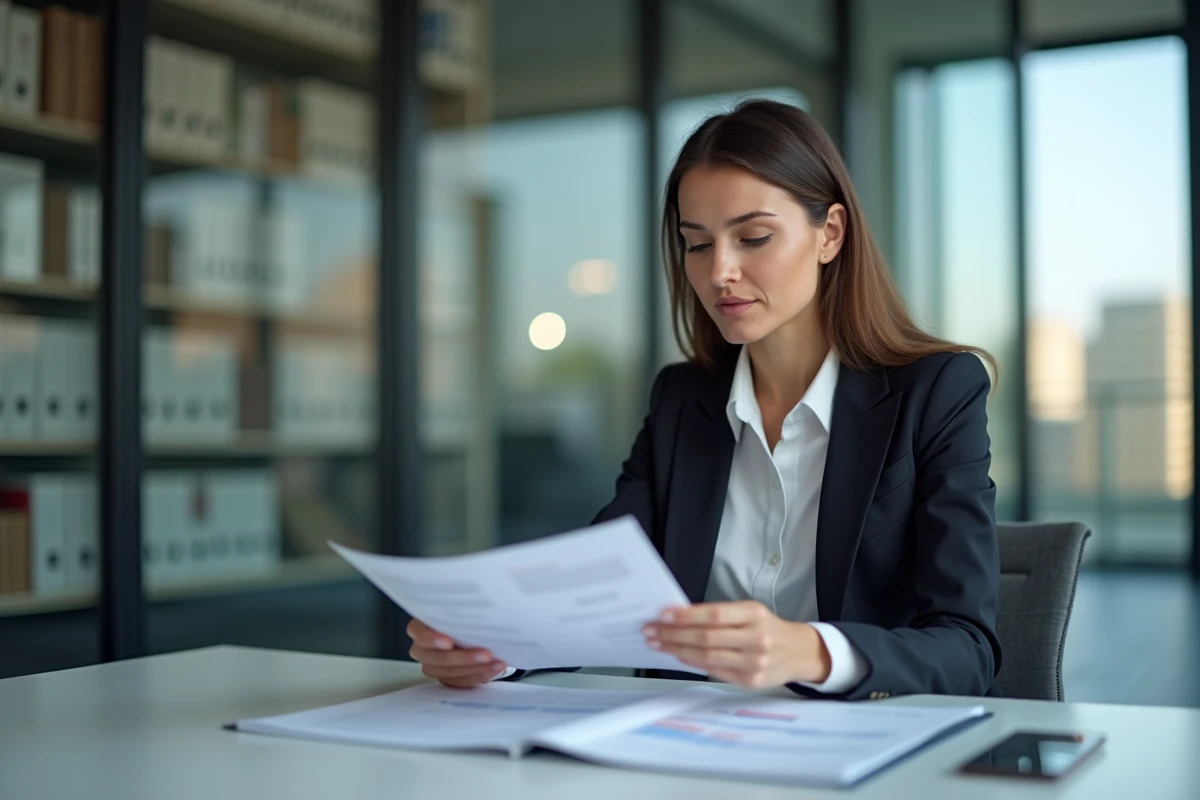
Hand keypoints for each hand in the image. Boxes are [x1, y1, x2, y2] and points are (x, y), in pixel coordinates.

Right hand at [407, 618, 507, 688]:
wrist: (467, 632)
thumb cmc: (460, 618)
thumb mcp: (460, 611)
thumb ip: (462, 615)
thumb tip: (478, 614)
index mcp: (420, 628)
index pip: (419, 634)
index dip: (432, 640)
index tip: (449, 643)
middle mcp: (421, 649)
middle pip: (437, 658)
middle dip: (464, 658)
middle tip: (486, 655)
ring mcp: (431, 666)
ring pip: (451, 672)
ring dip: (476, 669)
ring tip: (496, 663)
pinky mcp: (445, 678)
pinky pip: (460, 682)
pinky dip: (478, 676)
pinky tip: (493, 669)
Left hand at [642, 601, 830, 688]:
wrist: (798, 651)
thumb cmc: (767, 627)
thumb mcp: (750, 612)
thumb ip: (720, 615)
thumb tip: (680, 617)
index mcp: (755, 614)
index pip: (714, 614)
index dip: (686, 615)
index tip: (663, 615)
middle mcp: (756, 639)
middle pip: (706, 638)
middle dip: (673, 634)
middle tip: (651, 630)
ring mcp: (754, 662)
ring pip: (707, 657)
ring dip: (677, 650)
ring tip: (659, 643)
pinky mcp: (750, 681)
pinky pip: (714, 671)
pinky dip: (692, 663)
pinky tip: (679, 656)